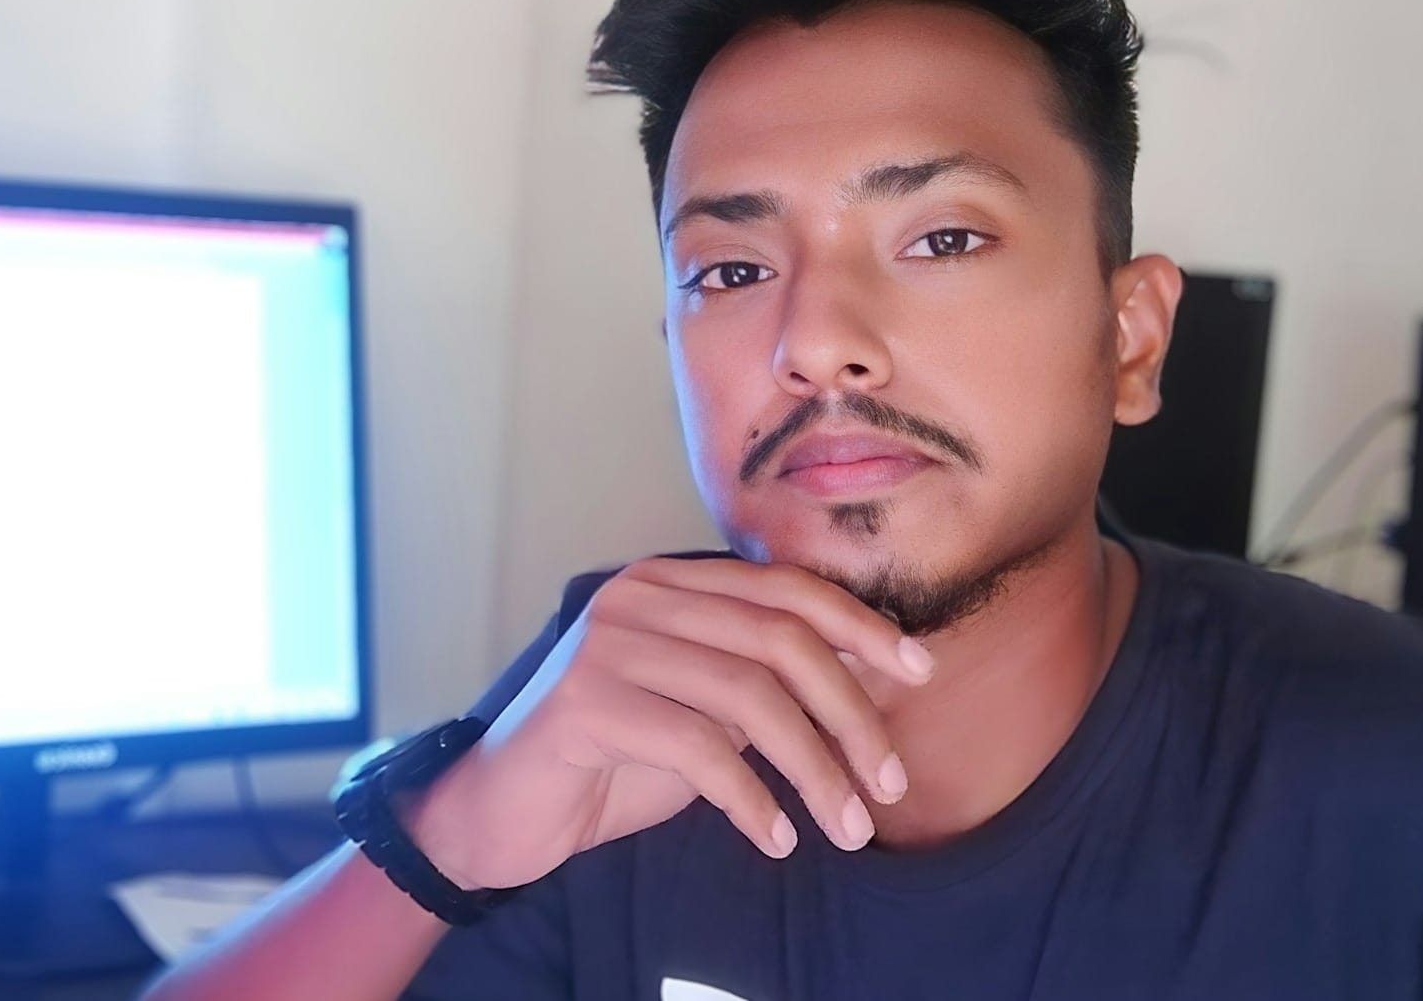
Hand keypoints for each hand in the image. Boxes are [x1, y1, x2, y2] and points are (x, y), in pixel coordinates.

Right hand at [401, 555, 933, 890]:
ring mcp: (607, 644)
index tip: (920, 673)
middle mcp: (638, 597)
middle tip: (888, 783)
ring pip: (748, 696)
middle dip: (851, 713)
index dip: (862, 626)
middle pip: (779, 640)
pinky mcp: (585, 702)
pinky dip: (751, 800)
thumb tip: (879, 679)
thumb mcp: (704, 712)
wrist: (502, 811)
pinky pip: (698, 748)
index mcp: (670, 582)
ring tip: (848, 827)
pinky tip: (775, 838)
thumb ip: (767, 685)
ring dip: (814, 769)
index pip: (785, 587)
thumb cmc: (612, 761)